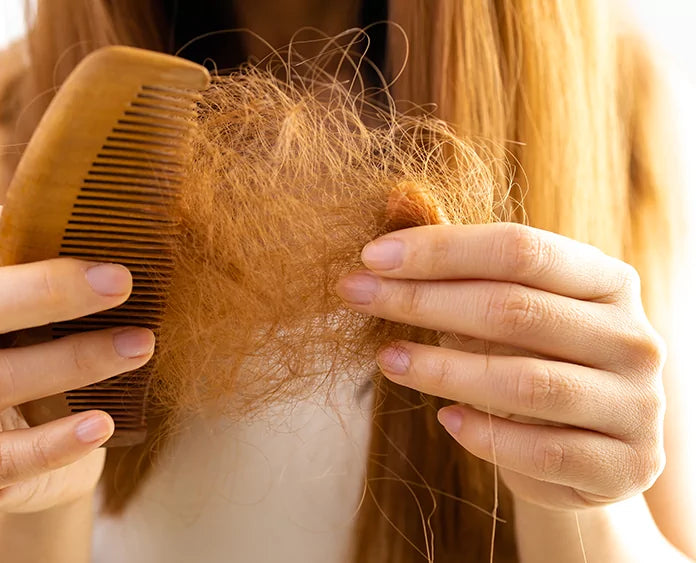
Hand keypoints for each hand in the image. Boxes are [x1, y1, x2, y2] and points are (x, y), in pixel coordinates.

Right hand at [0, 205, 154, 512]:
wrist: (32, 471)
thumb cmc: (47, 381)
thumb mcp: (48, 329)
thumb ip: (66, 288)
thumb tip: (133, 234)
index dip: (20, 227)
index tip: (96, 227)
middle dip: (46, 290)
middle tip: (122, 283)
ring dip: (74, 362)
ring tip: (140, 348)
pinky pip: (0, 458)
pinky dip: (56, 440)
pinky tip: (102, 425)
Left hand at [336, 222, 665, 510]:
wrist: (591, 455)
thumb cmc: (536, 364)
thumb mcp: (511, 308)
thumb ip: (463, 263)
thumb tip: (395, 200)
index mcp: (608, 282)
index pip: (521, 249)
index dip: (441, 249)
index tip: (372, 256)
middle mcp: (632, 338)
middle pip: (514, 309)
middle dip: (423, 300)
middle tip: (357, 295)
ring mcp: (635, 405)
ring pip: (525, 383)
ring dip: (442, 369)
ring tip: (388, 359)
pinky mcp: (624, 466)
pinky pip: (542, 451)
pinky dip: (485, 435)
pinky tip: (445, 419)